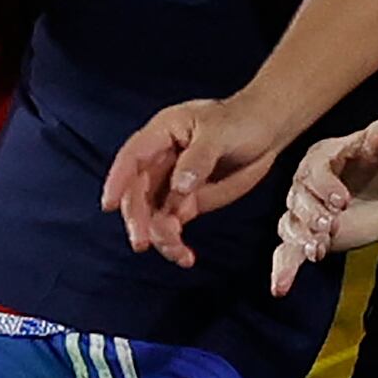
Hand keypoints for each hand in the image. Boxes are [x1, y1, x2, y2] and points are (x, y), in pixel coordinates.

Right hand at [101, 95, 294, 267]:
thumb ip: (199, 159)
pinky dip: (175, 243)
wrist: (268, 130)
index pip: (132, 158)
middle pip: (137, 193)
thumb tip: (180, 186)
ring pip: (153, 215)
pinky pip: (172, 225)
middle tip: (143, 241)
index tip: (109, 204)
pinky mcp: (188, 203)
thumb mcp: (221, 132)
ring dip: (159, 236)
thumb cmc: (242, 120)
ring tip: (178, 251)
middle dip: (138, 218)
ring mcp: (172, 184)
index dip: (118, 180)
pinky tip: (186, 257)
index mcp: (162, 134)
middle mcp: (160, 161)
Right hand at [272, 120, 377, 295]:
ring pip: (290, 226)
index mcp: (322, 157)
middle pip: (297, 200)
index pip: (314, 171)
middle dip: (311, 215)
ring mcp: (305, 213)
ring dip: (301, 239)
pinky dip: (283, 270)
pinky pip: (287, 253)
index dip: (324, 186)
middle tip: (330, 226)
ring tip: (318, 251)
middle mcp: (306, 184)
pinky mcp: (310, 238)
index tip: (342, 201)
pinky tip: (280, 288)